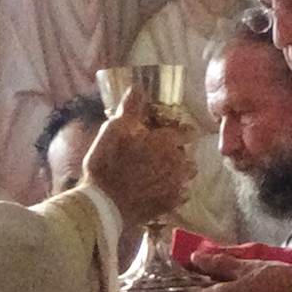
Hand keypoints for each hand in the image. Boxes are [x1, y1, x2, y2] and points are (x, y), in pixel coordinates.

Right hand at [82, 87, 194, 226]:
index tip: (167, 134)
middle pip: (188, 154)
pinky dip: (174, 191)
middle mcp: (179, 162)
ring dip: (178, 172)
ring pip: (187, 175)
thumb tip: (138, 87)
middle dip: (177, 154)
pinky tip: (159, 191)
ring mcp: (177, 185)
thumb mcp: (114, 129)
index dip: (178, 132)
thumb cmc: (108, 162)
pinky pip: (182, 194)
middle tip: (159, 155)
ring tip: (161, 174)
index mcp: (167, 141)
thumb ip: (130, 107)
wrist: (104, 203)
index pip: (187, 132)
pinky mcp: (172, 204)